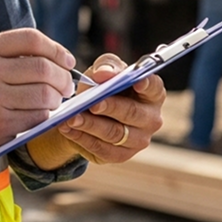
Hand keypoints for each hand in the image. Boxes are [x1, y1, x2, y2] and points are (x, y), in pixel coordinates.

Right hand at [0, 29, 77, 164]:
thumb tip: (54, 57)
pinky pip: (38, 116)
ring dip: (57, 98)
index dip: (55, 48)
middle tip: (67, 85)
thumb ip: (8, 55)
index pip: (30, 39)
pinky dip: (45, 115)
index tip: (67, 60)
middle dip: (63, 77)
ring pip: (45, 93)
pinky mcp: (0, 123)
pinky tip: (38, 114)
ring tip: (54, 100)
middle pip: (43, 67)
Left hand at [25, 54, 164, 167]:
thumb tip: (104, 73)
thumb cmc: (102, 86)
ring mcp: (138, 140)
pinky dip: (82, 138)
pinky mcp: (121, 155)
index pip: (154, 88)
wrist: (87, 112)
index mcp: (151, 94)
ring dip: (91, 125)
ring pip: (114, 134)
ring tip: (72, 117)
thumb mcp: (103, 70)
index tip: (136, 82)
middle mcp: (151, 119)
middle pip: (132, 113)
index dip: (146, 85)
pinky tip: (68, 128)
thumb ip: (106, 66)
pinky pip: (102, 149)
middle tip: (91, 104)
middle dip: (110, 107)